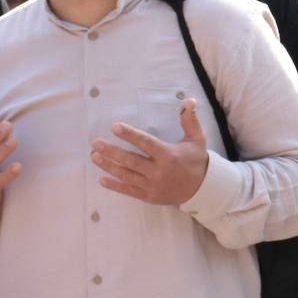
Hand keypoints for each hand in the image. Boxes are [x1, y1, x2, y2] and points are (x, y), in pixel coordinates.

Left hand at [92, 97, 210, 205]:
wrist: (202, 189)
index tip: (115, 127)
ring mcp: (153, 185)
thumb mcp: (197, 139)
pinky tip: (101, 179)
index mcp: (169, 155)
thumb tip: (189, 100)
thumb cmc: (196, 161)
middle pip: (130, 160)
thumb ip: (190, 120)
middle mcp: (159, 171)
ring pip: (126, 174)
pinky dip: (114, 186)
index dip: (130, 135)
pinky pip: (128, 190)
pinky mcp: (149, 196)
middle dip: (111, 151)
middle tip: (96, 143)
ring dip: (108, 166)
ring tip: (94, 157)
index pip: (145, 143)